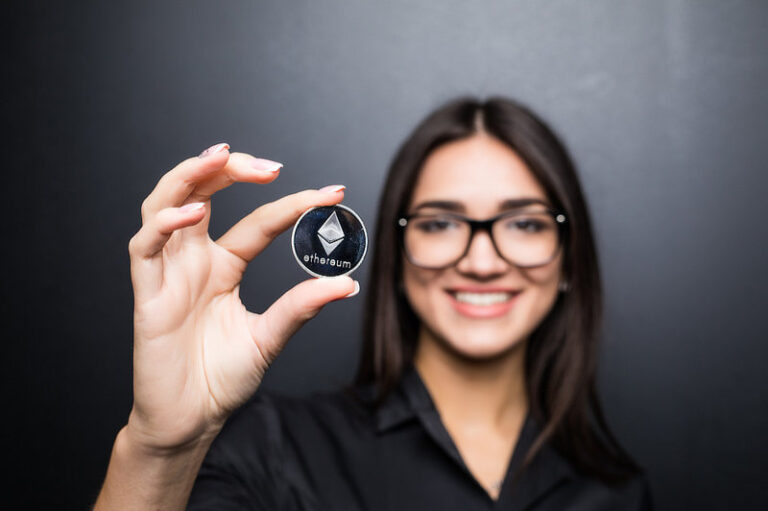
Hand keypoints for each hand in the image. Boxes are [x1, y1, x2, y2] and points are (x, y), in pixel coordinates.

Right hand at [125, 143, 356, 452]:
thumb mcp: (270, 337)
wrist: (191, 419)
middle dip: (232, 168)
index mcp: (225, 265)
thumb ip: (300, 307)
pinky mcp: (147, 292)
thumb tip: (346, 283)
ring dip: (189, 175)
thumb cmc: (222, 378)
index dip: (293, 204)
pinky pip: (145, 247)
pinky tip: (191, 214)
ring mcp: (169, 271)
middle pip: (204, 193)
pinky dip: (164, 224)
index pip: (259, 221)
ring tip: (221, 156)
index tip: (333, 193)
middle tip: (270, 166)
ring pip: (165, 204)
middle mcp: (195, 259)